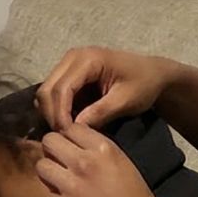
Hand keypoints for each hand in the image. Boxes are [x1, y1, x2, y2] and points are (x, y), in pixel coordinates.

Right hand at [36, 47, 178, 129]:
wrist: (152, 74)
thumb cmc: (143, 85)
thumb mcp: (125, 101)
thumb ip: (100, 112)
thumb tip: (75, 128)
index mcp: (87, 59)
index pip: (61, 88)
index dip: (60, 114)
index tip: (67, 136)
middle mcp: (72, 58)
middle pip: (46, 89)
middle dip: (52, 116)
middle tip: (64, 138)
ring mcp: (68, 65)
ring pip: (46, 92)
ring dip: (52, 114)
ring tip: (67, 132)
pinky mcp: (69, 75)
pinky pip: (53, 94)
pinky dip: (57, 110)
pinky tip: (70, 124)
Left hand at [37, 123, 173, 196]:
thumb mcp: (126, 167)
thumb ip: (101, 154)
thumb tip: (80, 148)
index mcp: (104, 149)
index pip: (72, 127)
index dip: (69, 138)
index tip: (72, 149)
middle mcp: (84, 162)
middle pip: (49, 141)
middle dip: (52, 151)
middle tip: (60, 165)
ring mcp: (70, 186)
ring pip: (41, 166)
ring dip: (48, 175)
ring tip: (60, 187)